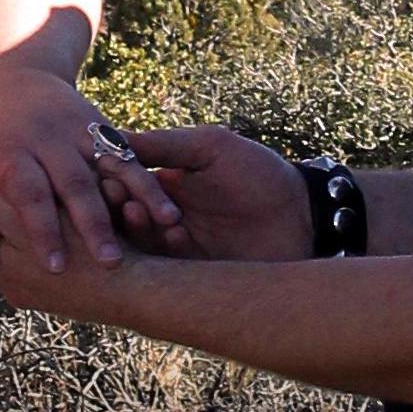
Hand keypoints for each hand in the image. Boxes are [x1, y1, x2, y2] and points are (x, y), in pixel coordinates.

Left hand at [0, 69, 182, 278]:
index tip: (56, 267)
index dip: (42, 229)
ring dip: (137, 197)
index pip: (27, 193)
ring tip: (161, 228)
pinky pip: (128, 155)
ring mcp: (76, 128)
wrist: (5, 74)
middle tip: (110, 263)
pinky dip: (148, 181)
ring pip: (110, 164)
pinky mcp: (98, 124)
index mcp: (8, 150)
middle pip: (73, 183)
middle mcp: (46, 137)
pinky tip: (169, 211)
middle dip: (93, 223)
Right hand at [98, 125, 311, 261]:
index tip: (109, 175)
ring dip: (139, 230)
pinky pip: (168, 269)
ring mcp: (179, 247)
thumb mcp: (212, 147)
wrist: (303, 215)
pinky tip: (175, 237)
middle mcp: (166, 216)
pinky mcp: (195, 274)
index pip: (125, 182)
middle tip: (122, 203)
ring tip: (142, 217)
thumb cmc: (259, 172)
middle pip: (126, 216)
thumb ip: (167, 145)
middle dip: (118, 209)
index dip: (114, 179)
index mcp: (165, 183)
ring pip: (144, 243)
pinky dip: (166, 252)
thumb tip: (117, 138)